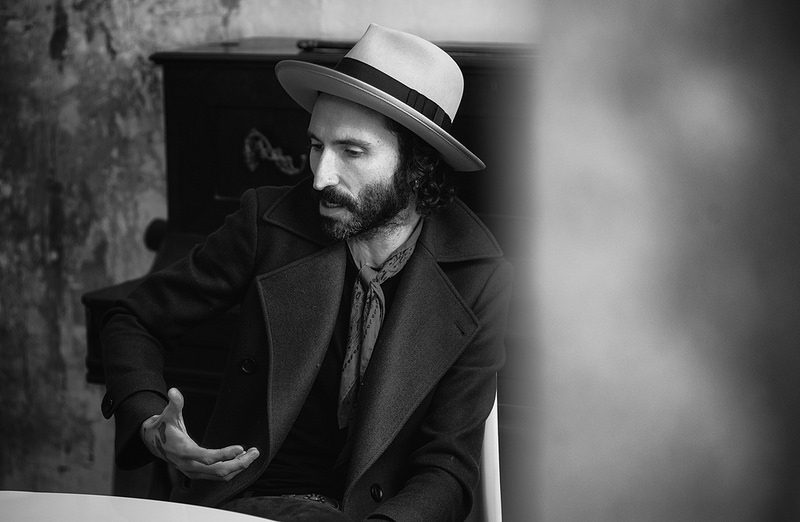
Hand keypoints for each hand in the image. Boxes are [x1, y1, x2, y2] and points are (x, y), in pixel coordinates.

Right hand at [141, 387, 259, 480]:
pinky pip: (216, 476)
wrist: (152, 441)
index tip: (240, 448)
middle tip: (254, 453)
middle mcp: (189, 465)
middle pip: (218, 471)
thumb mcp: (169, 413)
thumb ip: (175, 403)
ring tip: (251, 455)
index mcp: (183, 451)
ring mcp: (193, 471)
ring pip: (219, 476)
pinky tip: (240, 459)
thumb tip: (174, 392)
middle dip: (239, 464)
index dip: (224, 455)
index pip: (206, 458)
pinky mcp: (196, 472)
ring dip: (238, 467)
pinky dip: (231, 470)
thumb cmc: (163, 427)